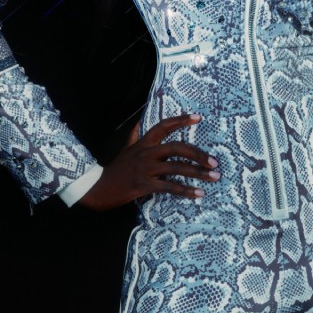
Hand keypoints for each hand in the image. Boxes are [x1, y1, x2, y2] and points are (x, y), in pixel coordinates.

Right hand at [78, 114, 218, 210]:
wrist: (97, 188)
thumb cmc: (115, 169)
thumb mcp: (125, 148)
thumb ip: (135, 135)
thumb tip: (139, 121)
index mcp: (143, 143)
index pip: (163, 126)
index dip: (180, 121)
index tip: (198, 117)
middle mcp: (145, 153)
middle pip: (176, 147)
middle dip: (198, 153)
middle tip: (214, 161)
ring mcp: (145, 169)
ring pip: (176, 168)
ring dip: (198, 173)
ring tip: (214, 177)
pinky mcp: (143, 185)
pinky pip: (169, 187)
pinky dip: (186, 191)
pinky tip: (198, 194)